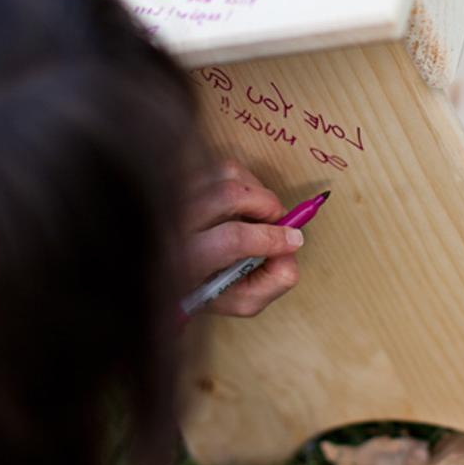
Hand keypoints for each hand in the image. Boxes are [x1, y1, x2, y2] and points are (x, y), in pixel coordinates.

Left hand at [183, 160, 300, 316]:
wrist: (170, 268)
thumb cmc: (208, 286)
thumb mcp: (241, 300)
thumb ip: (273, 280)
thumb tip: (292, 245)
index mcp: (187, 261)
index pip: (232, 239)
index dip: (270, 237)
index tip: (293, 240)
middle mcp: (175, 223)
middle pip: (228, 195)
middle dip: (267, 204)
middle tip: (278, 220)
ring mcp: (173, 196)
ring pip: (225, 173)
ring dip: (255, 187)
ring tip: (258, 210)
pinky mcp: (176, 178)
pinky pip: (217, 165)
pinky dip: (239, 178)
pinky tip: (240, 200)